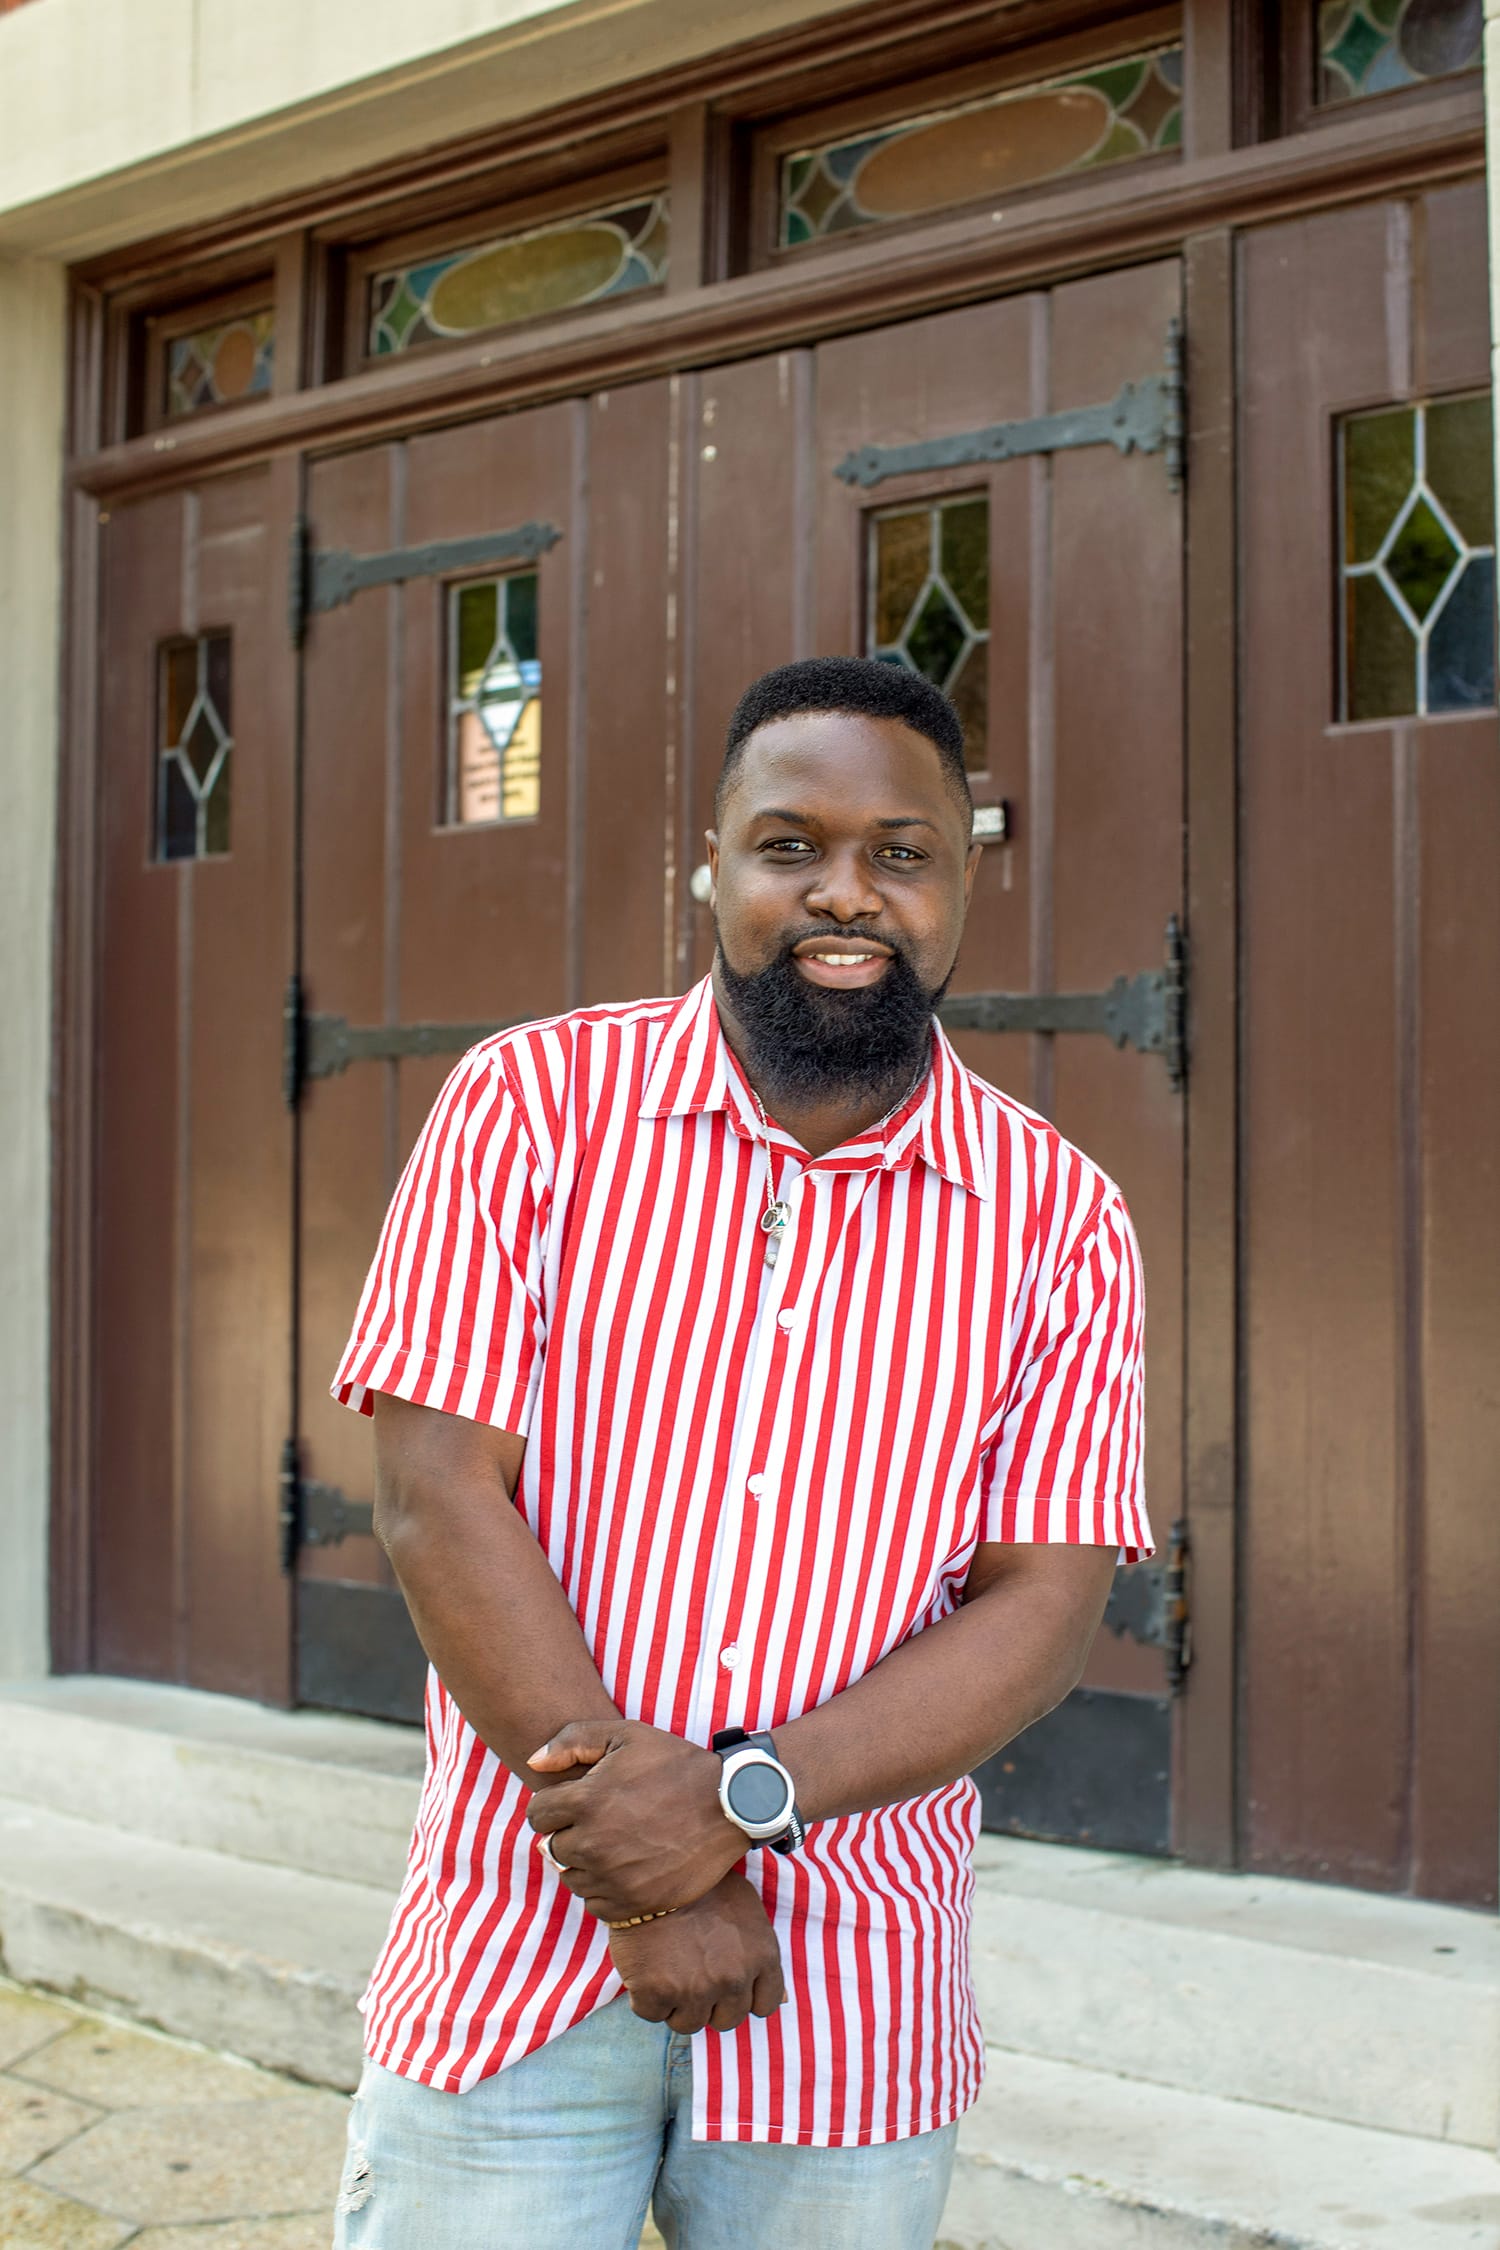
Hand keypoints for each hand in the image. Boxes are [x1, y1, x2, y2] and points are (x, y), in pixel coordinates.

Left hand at [526, 1720, 746, 1921]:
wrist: (730, 1806)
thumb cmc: (676, 1765)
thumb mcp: (625, 1735)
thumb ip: (571, 1741)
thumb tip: (533, 1762)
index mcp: (587, 1801)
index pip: (537, 1814)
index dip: (554, 1804)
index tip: (578, 1800)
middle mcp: (594, 1843)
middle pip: (552, 1848)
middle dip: (569, 1833)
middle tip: (600, 1822)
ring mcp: (614, 1878)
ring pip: (572, 1878)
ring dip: (584, 1863)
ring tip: (615, 1844)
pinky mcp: (634, 1903)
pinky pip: (596, 1905)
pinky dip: (604, 1890)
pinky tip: (625, 1868)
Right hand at [609, 1870, 784, 2034]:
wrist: (651, 1868)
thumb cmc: (700, 1883)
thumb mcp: (745, 1908)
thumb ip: (761, 1954)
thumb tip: (782, 2001)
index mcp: (762, 1955)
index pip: (765, 2004)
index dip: (744, 1996)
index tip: (726, 1983)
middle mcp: (734, 1978)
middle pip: (726, 2020)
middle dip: (709, 2002)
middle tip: (690, 1971)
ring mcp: (696, 1989)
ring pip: (689, 2023)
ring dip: (676, 2003)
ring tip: (667, 1965)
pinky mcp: (657, 1993)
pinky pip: (652, 2014)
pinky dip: (645, 1997)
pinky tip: (645, 1966)